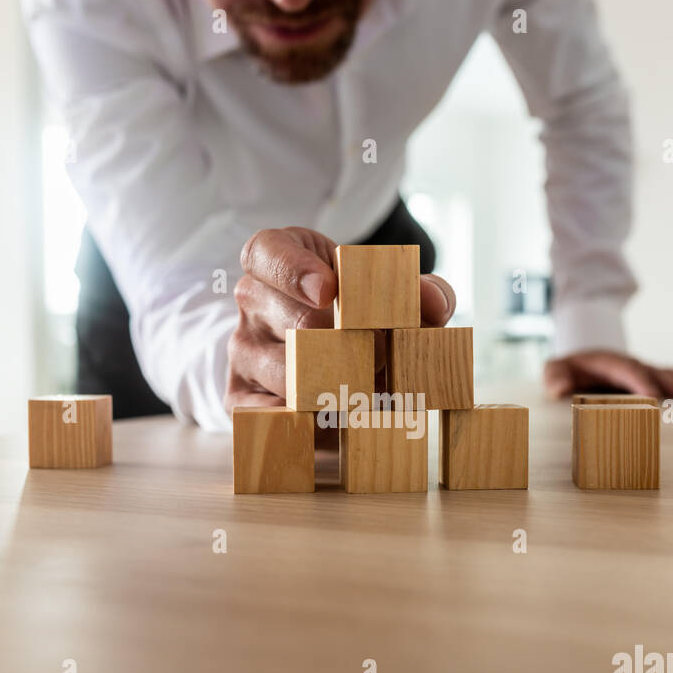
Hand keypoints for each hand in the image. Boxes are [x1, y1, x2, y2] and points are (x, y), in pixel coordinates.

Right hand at [226, 227, 455, 413]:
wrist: (323, 359)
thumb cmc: (357, 312)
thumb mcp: (388, 292)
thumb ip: (420, 291)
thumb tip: (434, 305)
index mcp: (276, 258)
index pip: (266, 253)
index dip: (294, 271)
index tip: (329, 291)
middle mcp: (251, 300)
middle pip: (293, 320)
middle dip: (347, 342)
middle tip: (384, 355)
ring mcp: (241, 349)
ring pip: (286, 373)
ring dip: (338, 386)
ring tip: (372, 389)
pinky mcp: (238, 396)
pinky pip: (269, 413)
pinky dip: (312, 419)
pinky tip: (339, 417)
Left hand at [544, 349, 672, 400]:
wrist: (582, 358)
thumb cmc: (569, 368)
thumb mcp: (555, 369)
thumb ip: (555, 376)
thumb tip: (560, 389)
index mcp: (612, 363)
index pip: (629, 371)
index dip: (642, 383)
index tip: (654, 398)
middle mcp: (635, 367)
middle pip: (659, 373)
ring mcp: (647, 373)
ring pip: (672, 377)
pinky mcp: (654, 382)